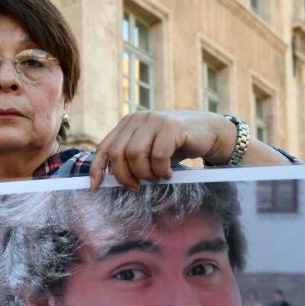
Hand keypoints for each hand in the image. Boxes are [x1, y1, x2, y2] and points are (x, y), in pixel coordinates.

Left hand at [89, 111, 238, 190]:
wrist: (208, 132)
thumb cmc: (174, 146)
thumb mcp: (148, 151)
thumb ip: (129, 159)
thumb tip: (106, 181)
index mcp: (127, 124)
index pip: (104, 147)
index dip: (97, 168)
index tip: (96, 187)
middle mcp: (137, 119)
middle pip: (117, 153)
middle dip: (125, 176)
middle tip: (138, 187)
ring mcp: (154, 120)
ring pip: (135, 154)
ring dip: (145, 173)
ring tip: (157, 177)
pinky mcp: (172, 126)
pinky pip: (158, 155)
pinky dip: (161, 170)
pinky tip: (168, 173)